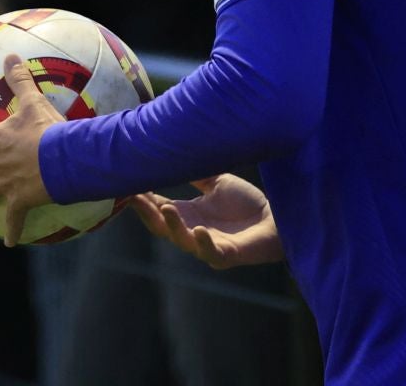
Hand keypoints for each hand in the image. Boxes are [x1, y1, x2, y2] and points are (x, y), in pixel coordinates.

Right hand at [132, 174, 282, 268]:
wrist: (276, 220)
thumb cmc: (247, 204)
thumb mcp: (218, 183)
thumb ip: (198, 174)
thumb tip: (176, 151)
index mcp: (188, 214)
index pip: (158, 207)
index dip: (143, 198)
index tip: (128, 183)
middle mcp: (192, 230)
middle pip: (161, 225)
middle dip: (147, 212)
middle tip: (133, 196)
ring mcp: (207, 245)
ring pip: (181, 239)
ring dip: (171, 225)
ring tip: (165, 208)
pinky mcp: (226, 254)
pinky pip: (210, 252)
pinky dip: (203, 243)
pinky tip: (198, 230)